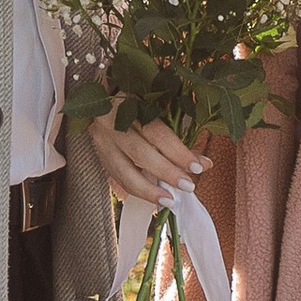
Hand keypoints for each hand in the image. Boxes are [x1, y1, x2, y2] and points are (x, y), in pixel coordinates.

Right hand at [86, 108, 208, 205]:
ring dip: (148, 190)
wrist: (97, 99)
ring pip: (123, 172)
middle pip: (140, 153)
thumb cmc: (134, 102)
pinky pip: (117, 178)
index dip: (177, 152)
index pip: (156, 132)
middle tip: (188, 186)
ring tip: (168, 201)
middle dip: (166, 172)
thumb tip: (204, 163)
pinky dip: (136, 190)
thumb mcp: (155, 112)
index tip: (197, 166)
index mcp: (127, 105)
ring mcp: (100, 141)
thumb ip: (177, 138)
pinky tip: (152, 198)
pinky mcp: (99, 155)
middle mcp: (110, 123)